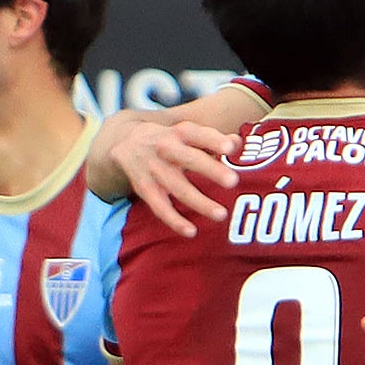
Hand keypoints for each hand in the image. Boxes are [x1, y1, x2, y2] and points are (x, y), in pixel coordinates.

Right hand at [110, 114, 242, 238]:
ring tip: (221, 214)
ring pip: (178, 188)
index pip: (198, 134)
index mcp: (180, 132)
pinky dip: (174, 221)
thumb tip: (237, 143)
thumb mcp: (187, 132)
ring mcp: (154, 170)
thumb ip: (213, 139)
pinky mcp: (145, 189)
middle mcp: (165, 149)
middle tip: (233, 181)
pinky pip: (160, 207)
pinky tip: (192, 232)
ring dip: (199, 202)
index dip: (214, 140)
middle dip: (210, 170)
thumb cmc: (170, 139)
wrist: (126, 142)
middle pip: (189, 160)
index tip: (230, 148)